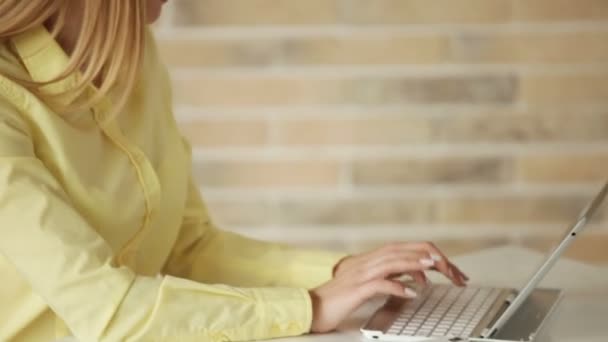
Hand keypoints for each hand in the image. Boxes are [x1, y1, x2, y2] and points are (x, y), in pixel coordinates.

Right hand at [309, 242, 468, 332]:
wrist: (312, 306)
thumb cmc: (339, 299)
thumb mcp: (366, 284)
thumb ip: (386, 278)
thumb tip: (411, 280)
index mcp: (370, 260)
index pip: (403, 248)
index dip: (426, 253)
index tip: (447, 267)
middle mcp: (366, 262)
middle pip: (400, 250)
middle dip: (428, 255)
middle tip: (451, 268)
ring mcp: (360, 274)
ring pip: (391, 261)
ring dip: (414, 262)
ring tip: (434, 266)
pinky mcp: (355, 289)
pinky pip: (378, 284)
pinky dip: (397, 287)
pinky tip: (410, 293)